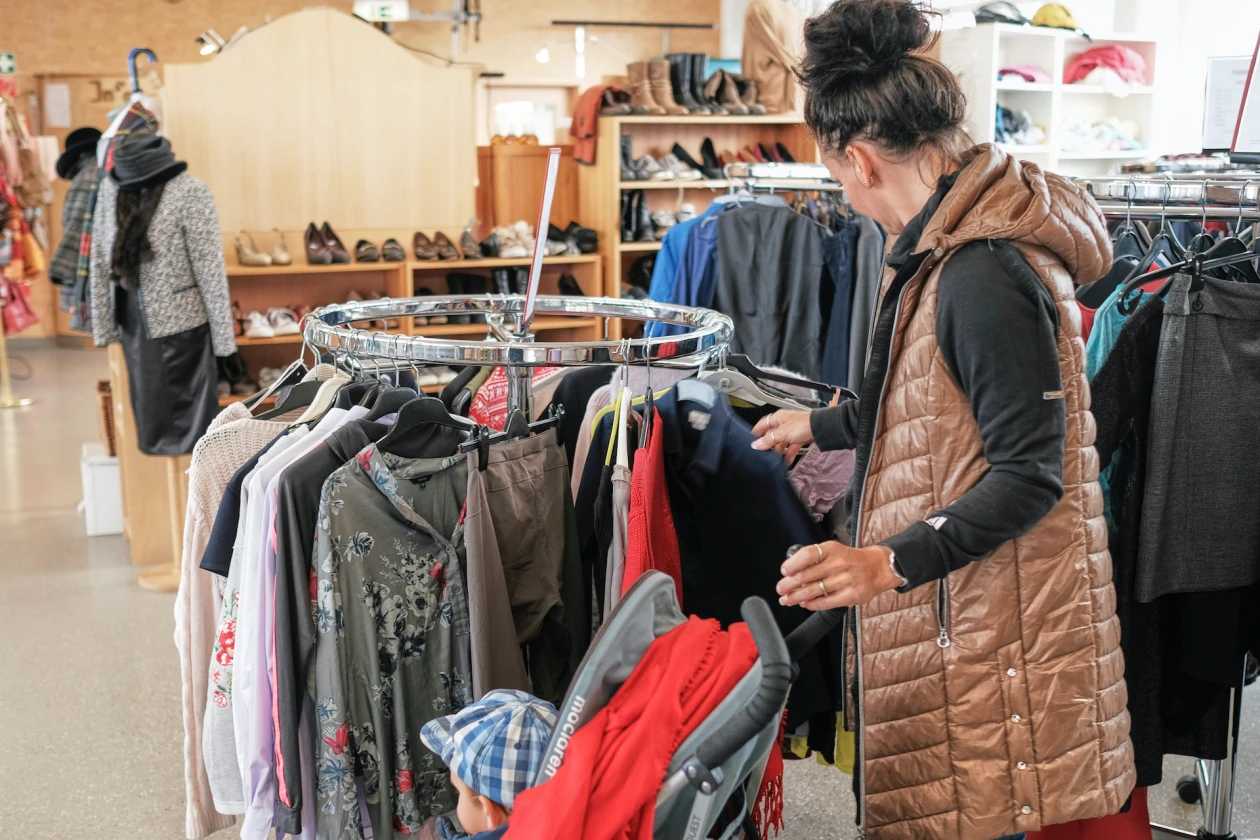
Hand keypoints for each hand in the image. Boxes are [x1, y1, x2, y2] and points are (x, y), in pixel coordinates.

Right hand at [751, 410, 813, 462]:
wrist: (822, 428)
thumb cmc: (802, 425)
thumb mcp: (782, 433)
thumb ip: (768, 440)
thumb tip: (755, 445)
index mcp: (778, 418)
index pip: (763, 424)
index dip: (756, 431)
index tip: (750, 440)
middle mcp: (784, 423)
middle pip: (772, 435)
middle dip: (768, 445)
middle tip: (762, 454)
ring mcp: (792, 431)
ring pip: (782, 442)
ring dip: (779, 451)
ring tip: (775, 460)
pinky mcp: (800, 437)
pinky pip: (791, 447)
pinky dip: (789, 454)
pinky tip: (787, 462)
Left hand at [776, 541, 901, 609]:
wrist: (878, 568)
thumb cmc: (850, 560)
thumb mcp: (834, 551)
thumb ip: (815, 559)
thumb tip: (791, 572)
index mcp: (833, 549)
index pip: (809, 554)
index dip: (794, 563)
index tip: (784, 571)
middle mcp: (840, 563)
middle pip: (809, 575)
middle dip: (790, 584)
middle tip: (780, 589)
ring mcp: (847, 580)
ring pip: (815, 590)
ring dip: (797, 596)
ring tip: (786, 599)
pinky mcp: (852, 595)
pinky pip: (826, 602)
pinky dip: (812, 604)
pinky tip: (804, 603)